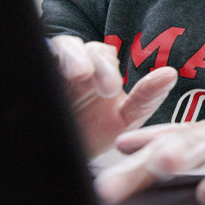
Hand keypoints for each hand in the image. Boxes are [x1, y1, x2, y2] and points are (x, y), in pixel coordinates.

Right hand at [48, 35, 177, 155]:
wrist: (61, 157)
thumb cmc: (93, 133)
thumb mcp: (125, 119)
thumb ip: (146, 97)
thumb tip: (170, 73)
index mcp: (99, 70)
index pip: (104, 55)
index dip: (108, 67)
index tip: (112, 91)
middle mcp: (78, 63)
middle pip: (87, 49)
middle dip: (97, 65)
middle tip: (105, 89)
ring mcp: (55, 68)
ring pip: (64, 46)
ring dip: (74, 57)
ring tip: (80, 74)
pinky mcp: (34, 73)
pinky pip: (38, 56)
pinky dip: (46, 60)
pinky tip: (52, 74)